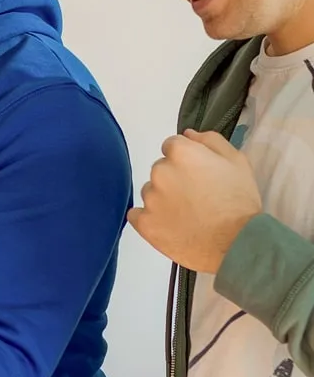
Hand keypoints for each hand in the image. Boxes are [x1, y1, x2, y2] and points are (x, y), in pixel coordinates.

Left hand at [129, 129, 261, 273]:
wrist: (235, 243)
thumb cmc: (239, 200)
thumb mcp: (237, 162)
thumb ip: (210, 141)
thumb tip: (187, 133)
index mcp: (181, 153)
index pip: (172, 145)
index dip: (187, 159)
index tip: (199, 174)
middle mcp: (159, 171)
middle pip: (161, 169)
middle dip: (175, 178)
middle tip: (197, 196)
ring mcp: (149, 198)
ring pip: (151, 192)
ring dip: (163, 198)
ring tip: (187, 214)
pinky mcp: (143, 223)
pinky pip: (138, 214)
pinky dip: (150, 218)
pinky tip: (169, 224)